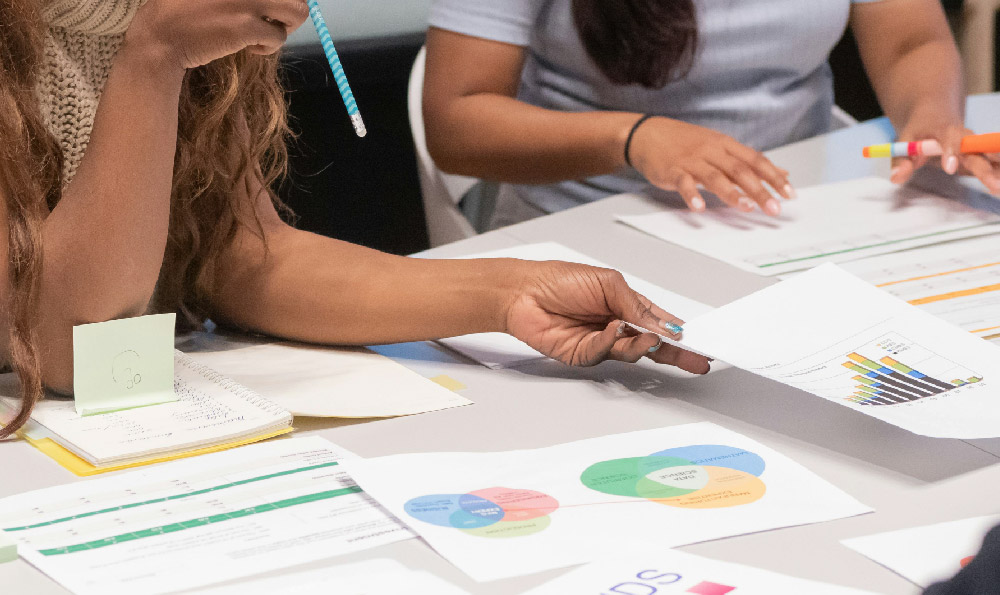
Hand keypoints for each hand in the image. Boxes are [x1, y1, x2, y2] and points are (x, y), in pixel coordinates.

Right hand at [127, 0, 309, 71]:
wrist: (162, 38)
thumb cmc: (184, 11)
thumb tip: (270, 1)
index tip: (268, 9)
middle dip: (290, 10)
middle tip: (274, 21)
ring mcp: (248, 0)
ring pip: (296, 12)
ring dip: (283, 27)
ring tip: (262, 33)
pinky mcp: (247, 26)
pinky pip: (278, 38)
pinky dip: (267, 47)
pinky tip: (249, 47)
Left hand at [504, 261, 710, 373]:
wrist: (524, 292)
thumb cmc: (561, 279)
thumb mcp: (608, 283)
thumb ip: (636, 306)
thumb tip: (662, 326)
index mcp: (625, 305)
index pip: (658, 322)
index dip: (679, 332)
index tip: (700, 341)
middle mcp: (616, 326)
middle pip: (652, 344)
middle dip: (676, 353)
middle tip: (697, 360)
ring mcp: (601, 342)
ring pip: (631, 352)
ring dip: (643, 345)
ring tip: (652, 338)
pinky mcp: (583, 354)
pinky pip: (604, 352)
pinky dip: (611, 341)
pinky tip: (613, 329)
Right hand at [628, 117, 794, 215]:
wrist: (647, 134)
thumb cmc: (686, 143)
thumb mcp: (720, 148)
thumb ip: (748, 162)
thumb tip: (781, 173)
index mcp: (726, 145)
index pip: (755, 160)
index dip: (773, 177)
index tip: (789, 194)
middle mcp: (711, 151)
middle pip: (740, 170)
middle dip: (759, 190)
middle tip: (773, 208)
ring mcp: (691, 160)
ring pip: (714, 176)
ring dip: (731, 193)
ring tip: (746, 207)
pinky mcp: (672, 170)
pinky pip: (683, 183)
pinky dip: (692, 195)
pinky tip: (699, 207)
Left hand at [890, 119, 999, 193]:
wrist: (934, 115)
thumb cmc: (919, 130)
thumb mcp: (904, 142)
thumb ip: (900, 160)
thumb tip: (896, 177)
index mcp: (944, 130)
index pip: (950, 137)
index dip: (951, 150)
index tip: (949, 168)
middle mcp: (964, 137)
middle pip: (977, 151)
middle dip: (985, 167)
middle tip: (993, 185)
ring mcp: (974, 147)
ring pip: (989, 156)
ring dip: (997, 170)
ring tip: (999, 187)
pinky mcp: (978, 157)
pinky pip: (992, 163)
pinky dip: (997, 172)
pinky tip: (999, 187)